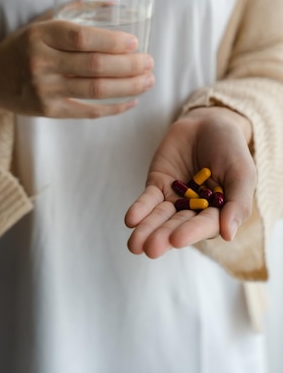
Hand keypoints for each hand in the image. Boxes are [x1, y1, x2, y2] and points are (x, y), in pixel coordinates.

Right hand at [0, 15, 154, 119]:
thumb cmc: (24, 46)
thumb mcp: (42, 22)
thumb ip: (76, 8)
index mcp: (40, 35)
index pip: (81, 38)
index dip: (112, 41)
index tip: (135, 42)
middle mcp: (40, 62)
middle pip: (94, 66)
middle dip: (129, 65)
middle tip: (150, 62)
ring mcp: (44, 89)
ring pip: (95, 90)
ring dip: (128, 86)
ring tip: (148, 80)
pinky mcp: (48, 111)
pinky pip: (88, 112)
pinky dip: (114, 108)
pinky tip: (131, 101)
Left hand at [125, 107, 255, 256]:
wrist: (209, 122)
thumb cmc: (231, 149)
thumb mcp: (242, 173)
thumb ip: (237, 203)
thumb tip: (228, 235)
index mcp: (219, 212)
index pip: (204, 225)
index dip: (190, 232)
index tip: (176, 240)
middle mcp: (195, 211)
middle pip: (178, 225)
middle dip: (163, 236)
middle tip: (151, 249)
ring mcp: (174, 198)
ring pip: (160, 217)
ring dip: (147, 230)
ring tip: (135, 245)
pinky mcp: (158, 184)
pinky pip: (148, 199)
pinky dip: (140, 209)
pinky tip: (130, 220)